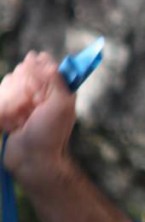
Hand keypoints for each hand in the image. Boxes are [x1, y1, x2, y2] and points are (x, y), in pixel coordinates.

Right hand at [0, 52, 76, 185]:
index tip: (32, 84)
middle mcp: (39, 94)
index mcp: (55, 90)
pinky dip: (3, 112)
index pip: (41, 65)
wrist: (33, 162)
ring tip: (19, 122)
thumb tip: (46, 60)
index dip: (34, 70)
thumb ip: (57, 80)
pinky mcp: (9, 114)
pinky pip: (0, 100)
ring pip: (7, 86)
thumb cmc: (51, 135)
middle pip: (20, 74)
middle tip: (27, 112)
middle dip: (19, 91)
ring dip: (10, 103)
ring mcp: (23, 104)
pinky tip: (11, 126)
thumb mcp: (61, 105)